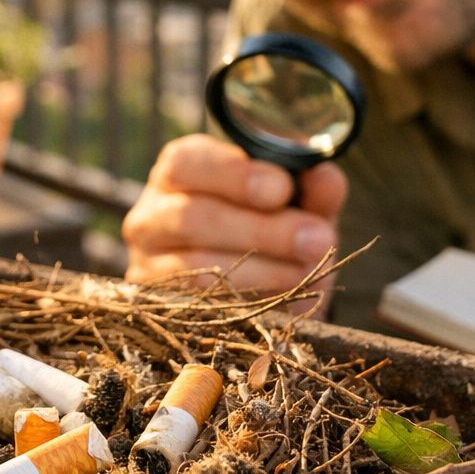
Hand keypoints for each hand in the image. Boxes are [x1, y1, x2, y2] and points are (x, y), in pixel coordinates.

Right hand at [122, 134, 347, 307]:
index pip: (187, 162)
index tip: (282, 190)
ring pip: (194, 269)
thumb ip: (310, 185)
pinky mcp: (159, 308)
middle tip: (317, 239)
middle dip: (260, 230)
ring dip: (260, 272)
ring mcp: (148, 264)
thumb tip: (326, 177)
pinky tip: (290, 301)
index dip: (233, 175)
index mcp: (179, 170)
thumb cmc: (271, 221)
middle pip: (191, 218)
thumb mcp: (295, 198)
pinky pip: (200, 311)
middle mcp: (152, 214)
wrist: (259, 282)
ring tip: (308, 271)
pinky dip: (250, 306)